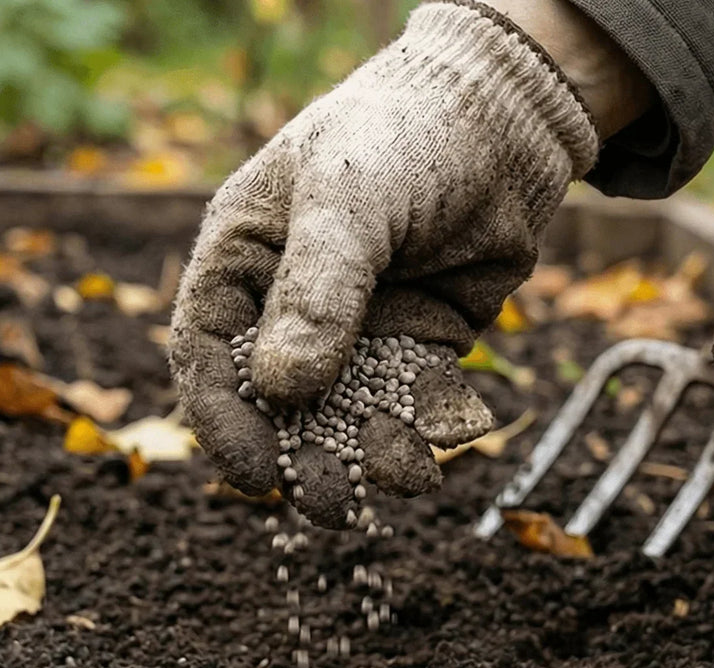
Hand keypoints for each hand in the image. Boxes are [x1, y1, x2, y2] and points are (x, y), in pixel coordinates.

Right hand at [169, 1, 599, 526]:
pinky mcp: (416, 343)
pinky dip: (415, 433)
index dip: (223, 421)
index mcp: (241, 259)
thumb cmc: (403, 134)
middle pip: (274, 401)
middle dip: (298, 455)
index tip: (252, 477)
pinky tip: (432, 452)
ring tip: (391, 481)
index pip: (208, 354)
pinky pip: (404, 404)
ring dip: (360, 456)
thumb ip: (317, 290)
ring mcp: (354, 326)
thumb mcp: (348, 200)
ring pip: (342, 413)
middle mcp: (288, 302)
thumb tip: (284, 389)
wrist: (506, 118)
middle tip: (326, 503)